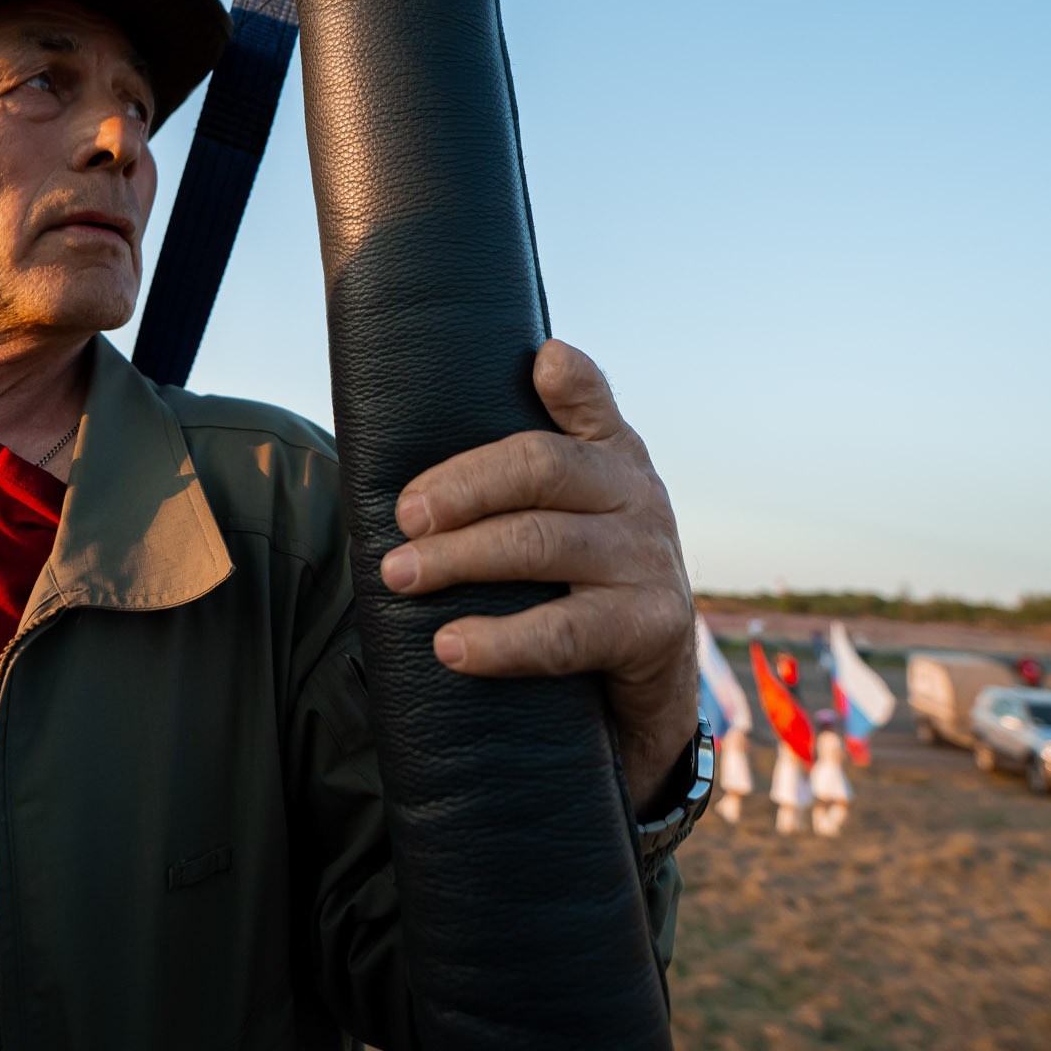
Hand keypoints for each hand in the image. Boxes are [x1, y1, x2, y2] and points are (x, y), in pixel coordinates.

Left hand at [381, 340, 700, 818]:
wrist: (651, 687)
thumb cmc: (580, 586)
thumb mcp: (566, 517)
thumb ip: (519, 472)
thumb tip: (431, 450)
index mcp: (612, 457)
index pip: (591, 401)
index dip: (569, 380)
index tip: (541, 363)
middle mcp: (638, 495)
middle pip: (540, 467)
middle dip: (462, 488)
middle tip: (402, 518)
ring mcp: (648, 559)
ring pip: (541, 544)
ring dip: (459, 558)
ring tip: (399, 575)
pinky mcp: (650, 626)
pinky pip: (563, 632)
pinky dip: (500, 640)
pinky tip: (451, 645)